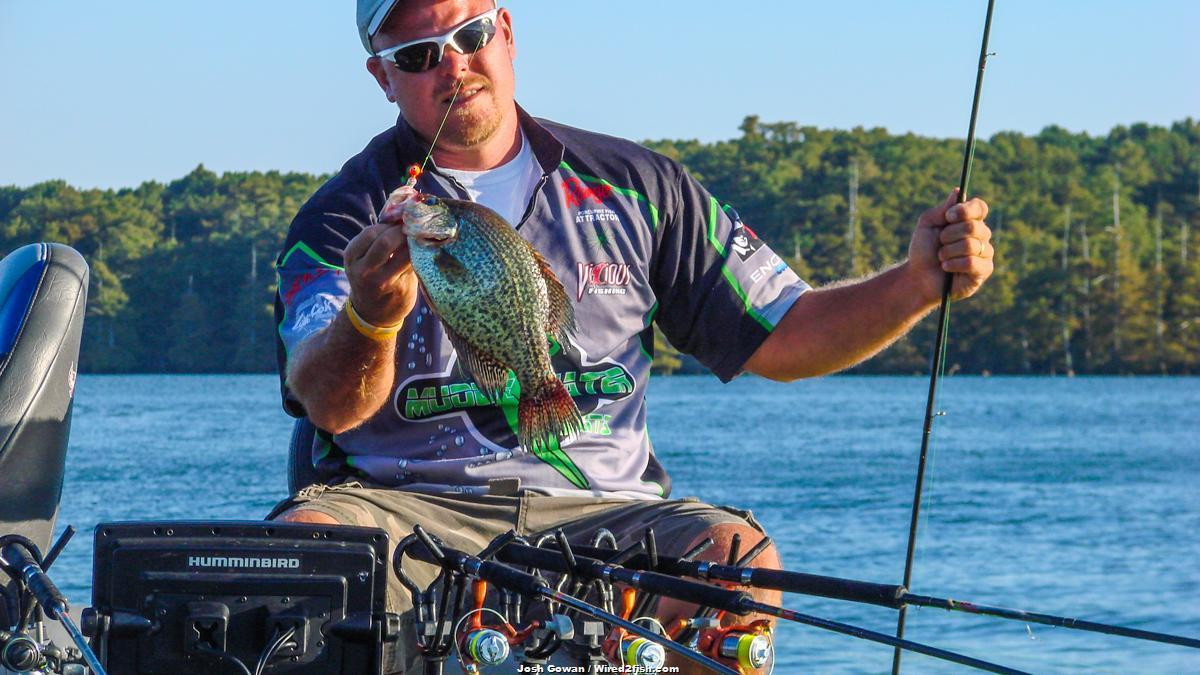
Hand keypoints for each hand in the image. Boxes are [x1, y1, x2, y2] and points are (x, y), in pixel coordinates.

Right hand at [342, 220, 417, 326]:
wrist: (372, 313)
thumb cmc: (370, 277)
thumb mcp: (363, 259)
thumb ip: (377, 239)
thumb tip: (401, 213)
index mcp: (352, 256)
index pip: (371, 232)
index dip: (389, 224)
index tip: (400, 221)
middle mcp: (364, 270)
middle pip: (385, 241)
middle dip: (401, 231)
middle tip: (411, 228)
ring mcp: (383, 281)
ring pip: (403, 253)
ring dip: (414, 242)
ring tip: (419, 237)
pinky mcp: (401, 289)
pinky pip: (414, 265)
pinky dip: (420, 254)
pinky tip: (423, 250)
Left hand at [906, 189, 993, 304]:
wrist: (918, 277)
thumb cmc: (923, 250)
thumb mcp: (927, 224)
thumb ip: (943, 209)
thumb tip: (958, 191)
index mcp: (969, 220)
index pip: (979, 207)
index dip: (966, 210)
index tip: (948, 216)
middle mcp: (981, 234)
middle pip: (973, 226)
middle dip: (949, 235)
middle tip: (940, 242)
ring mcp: (985, 252)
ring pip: (970, 245)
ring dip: (948, 251)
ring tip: (941, 258)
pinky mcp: (984, 270)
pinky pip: (971, 262)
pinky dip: (953, 264)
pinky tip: (946, 267)